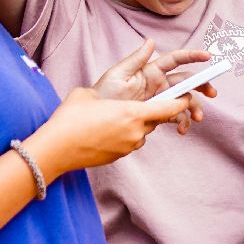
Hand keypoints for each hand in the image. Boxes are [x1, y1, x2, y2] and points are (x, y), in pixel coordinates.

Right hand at [25, 88, 191, 177]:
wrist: (56, 149)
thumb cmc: (70, 118)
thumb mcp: (88, 94)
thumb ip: (108, 91)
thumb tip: (113, 88)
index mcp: (133, 113)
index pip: (169, 107)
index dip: (181, 102)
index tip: (187, 97)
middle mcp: (136, 131)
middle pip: (155, 119)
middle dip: (150, 111)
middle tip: (132, 103)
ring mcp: (129, 146)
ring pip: (141, 131)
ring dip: (134, 124)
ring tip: (109, 118)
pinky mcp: (120, 156)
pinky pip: (129, 141)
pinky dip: (123, 135)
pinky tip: (103, 131)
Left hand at [91, 40, 215, 133]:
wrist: (95, 120)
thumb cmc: (103, 94)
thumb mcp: (118, 74)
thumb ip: (137, 59)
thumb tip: (151, 41)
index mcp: (151, 71)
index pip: (176, 60)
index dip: (192, 56)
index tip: (208, 57)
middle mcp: (159, 84)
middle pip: (187, 81)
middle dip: (202, 85)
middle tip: (213, 94)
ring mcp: (160, 100)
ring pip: (185, 101)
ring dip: (195, 108)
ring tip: (197, 119)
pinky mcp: (158, 115)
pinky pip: (176, 117)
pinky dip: (183, 123)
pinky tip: (182, 129)